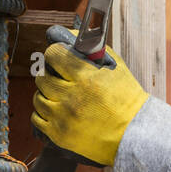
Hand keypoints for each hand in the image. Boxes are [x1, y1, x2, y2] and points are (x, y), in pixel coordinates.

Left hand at [32, 35, 148, 165]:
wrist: (133, 133)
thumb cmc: (126, 98)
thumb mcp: (115, 66)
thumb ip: (91, 50)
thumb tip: (68, 36)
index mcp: (85, 77)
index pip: (53, 55)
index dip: (55, 53)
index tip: (58, 57)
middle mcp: (71, 97)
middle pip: (42, 77)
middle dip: (50, 74)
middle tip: (59, 77)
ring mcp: (63, 118)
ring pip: (38, 98)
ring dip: (47, 94)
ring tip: (60, 96)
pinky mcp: (59, 135)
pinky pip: (37, 118)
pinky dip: (44, 113)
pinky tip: (57, 110)